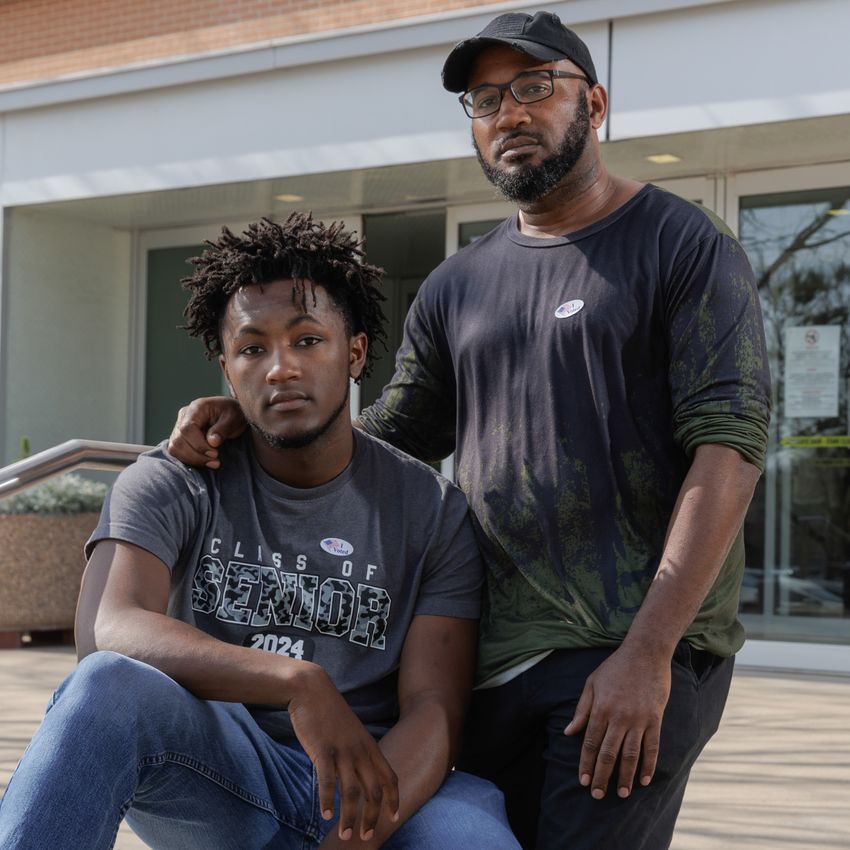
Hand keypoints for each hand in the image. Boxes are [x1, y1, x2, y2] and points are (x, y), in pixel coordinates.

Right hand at [167, 396, 245, 467]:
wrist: (232, 414)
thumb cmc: (234, 414)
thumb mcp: (234, 418)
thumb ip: (223, 429)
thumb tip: (212, 442)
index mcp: (197, 408)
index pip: (187, 428)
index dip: (199, 444)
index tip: (215, 453)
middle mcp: (184, 416)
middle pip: (179, 440)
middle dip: (196, 455)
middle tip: (216, 461)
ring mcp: (179, 427)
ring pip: (175, 448)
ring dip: (193, 460)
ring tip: (213, 463)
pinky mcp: (180, 438)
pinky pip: (177, 452)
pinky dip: (190, 461)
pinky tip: (205, 463)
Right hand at [288, 664, 399, 841]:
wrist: (312, 689)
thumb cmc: (330, 713)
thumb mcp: (352, 732)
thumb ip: (358, 752)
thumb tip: (360, 775)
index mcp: (369, 746)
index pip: (390, 777)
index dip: (394, 799)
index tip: (395, 818)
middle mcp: (360, 750)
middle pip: (373, 791)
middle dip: (372, 817)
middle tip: (366, 836)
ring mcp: (342, 750)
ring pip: (352, 792)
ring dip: (349, 817)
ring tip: (345, 834)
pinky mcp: (322, 750)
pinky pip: (328, 781)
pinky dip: (328, 800)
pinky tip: (325, 815)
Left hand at [563, 644, 670, 799]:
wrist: (645, 653)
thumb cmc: (615, 667)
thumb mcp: (592, 683)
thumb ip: (581, 709)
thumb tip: (568, 732)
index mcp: (600, 708)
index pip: (591, 743)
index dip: (586, 764)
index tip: (583, 781)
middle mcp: (618, 717)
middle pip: (608, 753)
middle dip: (602, 776)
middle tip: (597, 795)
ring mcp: (638, 719)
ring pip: (630, 755)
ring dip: (625, 777)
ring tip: (621, 793)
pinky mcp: (655, 719)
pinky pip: (652, 747)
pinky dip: (649, 765)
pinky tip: (645, 780)